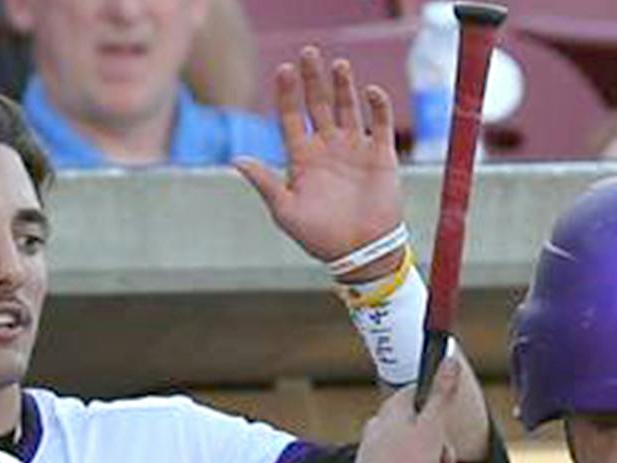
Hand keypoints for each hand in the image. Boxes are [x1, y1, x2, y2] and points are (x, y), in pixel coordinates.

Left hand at [236, 50, 405, 271]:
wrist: (361, 254)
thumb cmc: (320, 237)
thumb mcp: (285, 211)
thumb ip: (264, 183)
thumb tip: (236, 160)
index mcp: (302, 157)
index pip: (290, 115)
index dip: (286, 92)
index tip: (284, 71)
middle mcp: (327, 147)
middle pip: (317, 103)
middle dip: (313, 79)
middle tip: (309, 53)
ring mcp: (354, 149)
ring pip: (347, 107)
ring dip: (343, 85)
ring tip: (339, 65)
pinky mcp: (381, 156)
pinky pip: (380, 123)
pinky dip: (377, 106)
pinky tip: (369, 90)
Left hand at [350, 365, 461, 462]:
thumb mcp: (432, 429)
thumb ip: (443, 395)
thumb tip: (450, 359)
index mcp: (394, 409)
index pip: (420, 393)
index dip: (440, 411)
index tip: (445, 428)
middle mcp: (382, 426)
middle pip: (424, 430)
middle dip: (441, 453)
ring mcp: (377, 451)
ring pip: (418, 456)